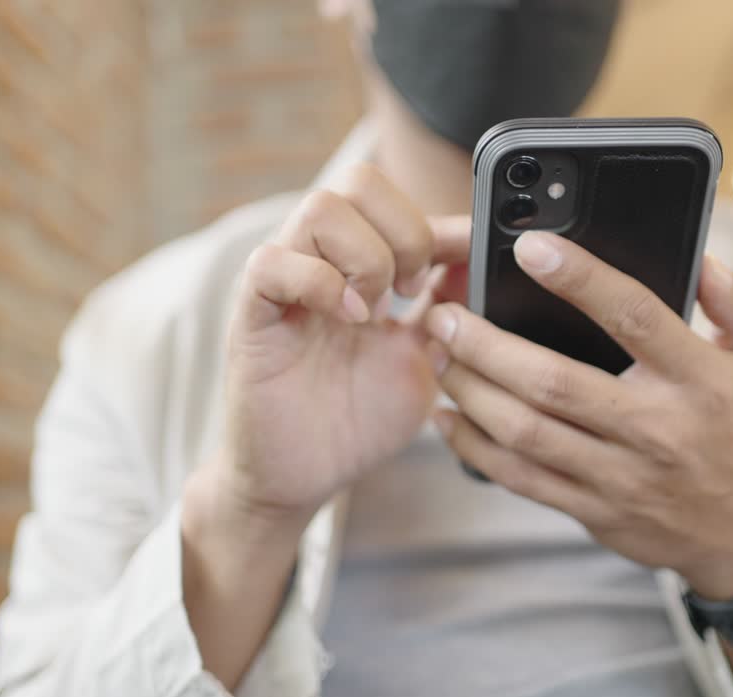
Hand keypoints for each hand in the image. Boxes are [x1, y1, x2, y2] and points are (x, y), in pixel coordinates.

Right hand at [190, 163, 469, 529]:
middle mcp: (321, 260)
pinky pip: (273, 262)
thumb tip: (481, 264)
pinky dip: (320, 284)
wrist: (304, 477)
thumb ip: (451, 312)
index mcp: (361, 265)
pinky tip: (349, 322)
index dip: (442, 224)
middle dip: (405, 231)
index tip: (471, 260)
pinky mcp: (251, 312)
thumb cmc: (358, 420)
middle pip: (359, 182)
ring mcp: (285, 282)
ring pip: (320, 207)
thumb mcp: (425, 360)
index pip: (399, 202)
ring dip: (366, 255)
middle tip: (415, 291)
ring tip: (378, 310)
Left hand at [426, 231, 732, 598]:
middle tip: (445, 314)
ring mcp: (620, 476)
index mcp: (696, 378)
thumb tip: (704, 260)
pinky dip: (474, 447)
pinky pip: (520, 478)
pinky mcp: (593, 511)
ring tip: (439, 356)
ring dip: (471, 391)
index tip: (530, 248)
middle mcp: (656, 428)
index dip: (580, 278)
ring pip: (526, 432)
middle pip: (554, 381)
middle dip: (487, 345)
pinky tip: (447, 417)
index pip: (634, 316)